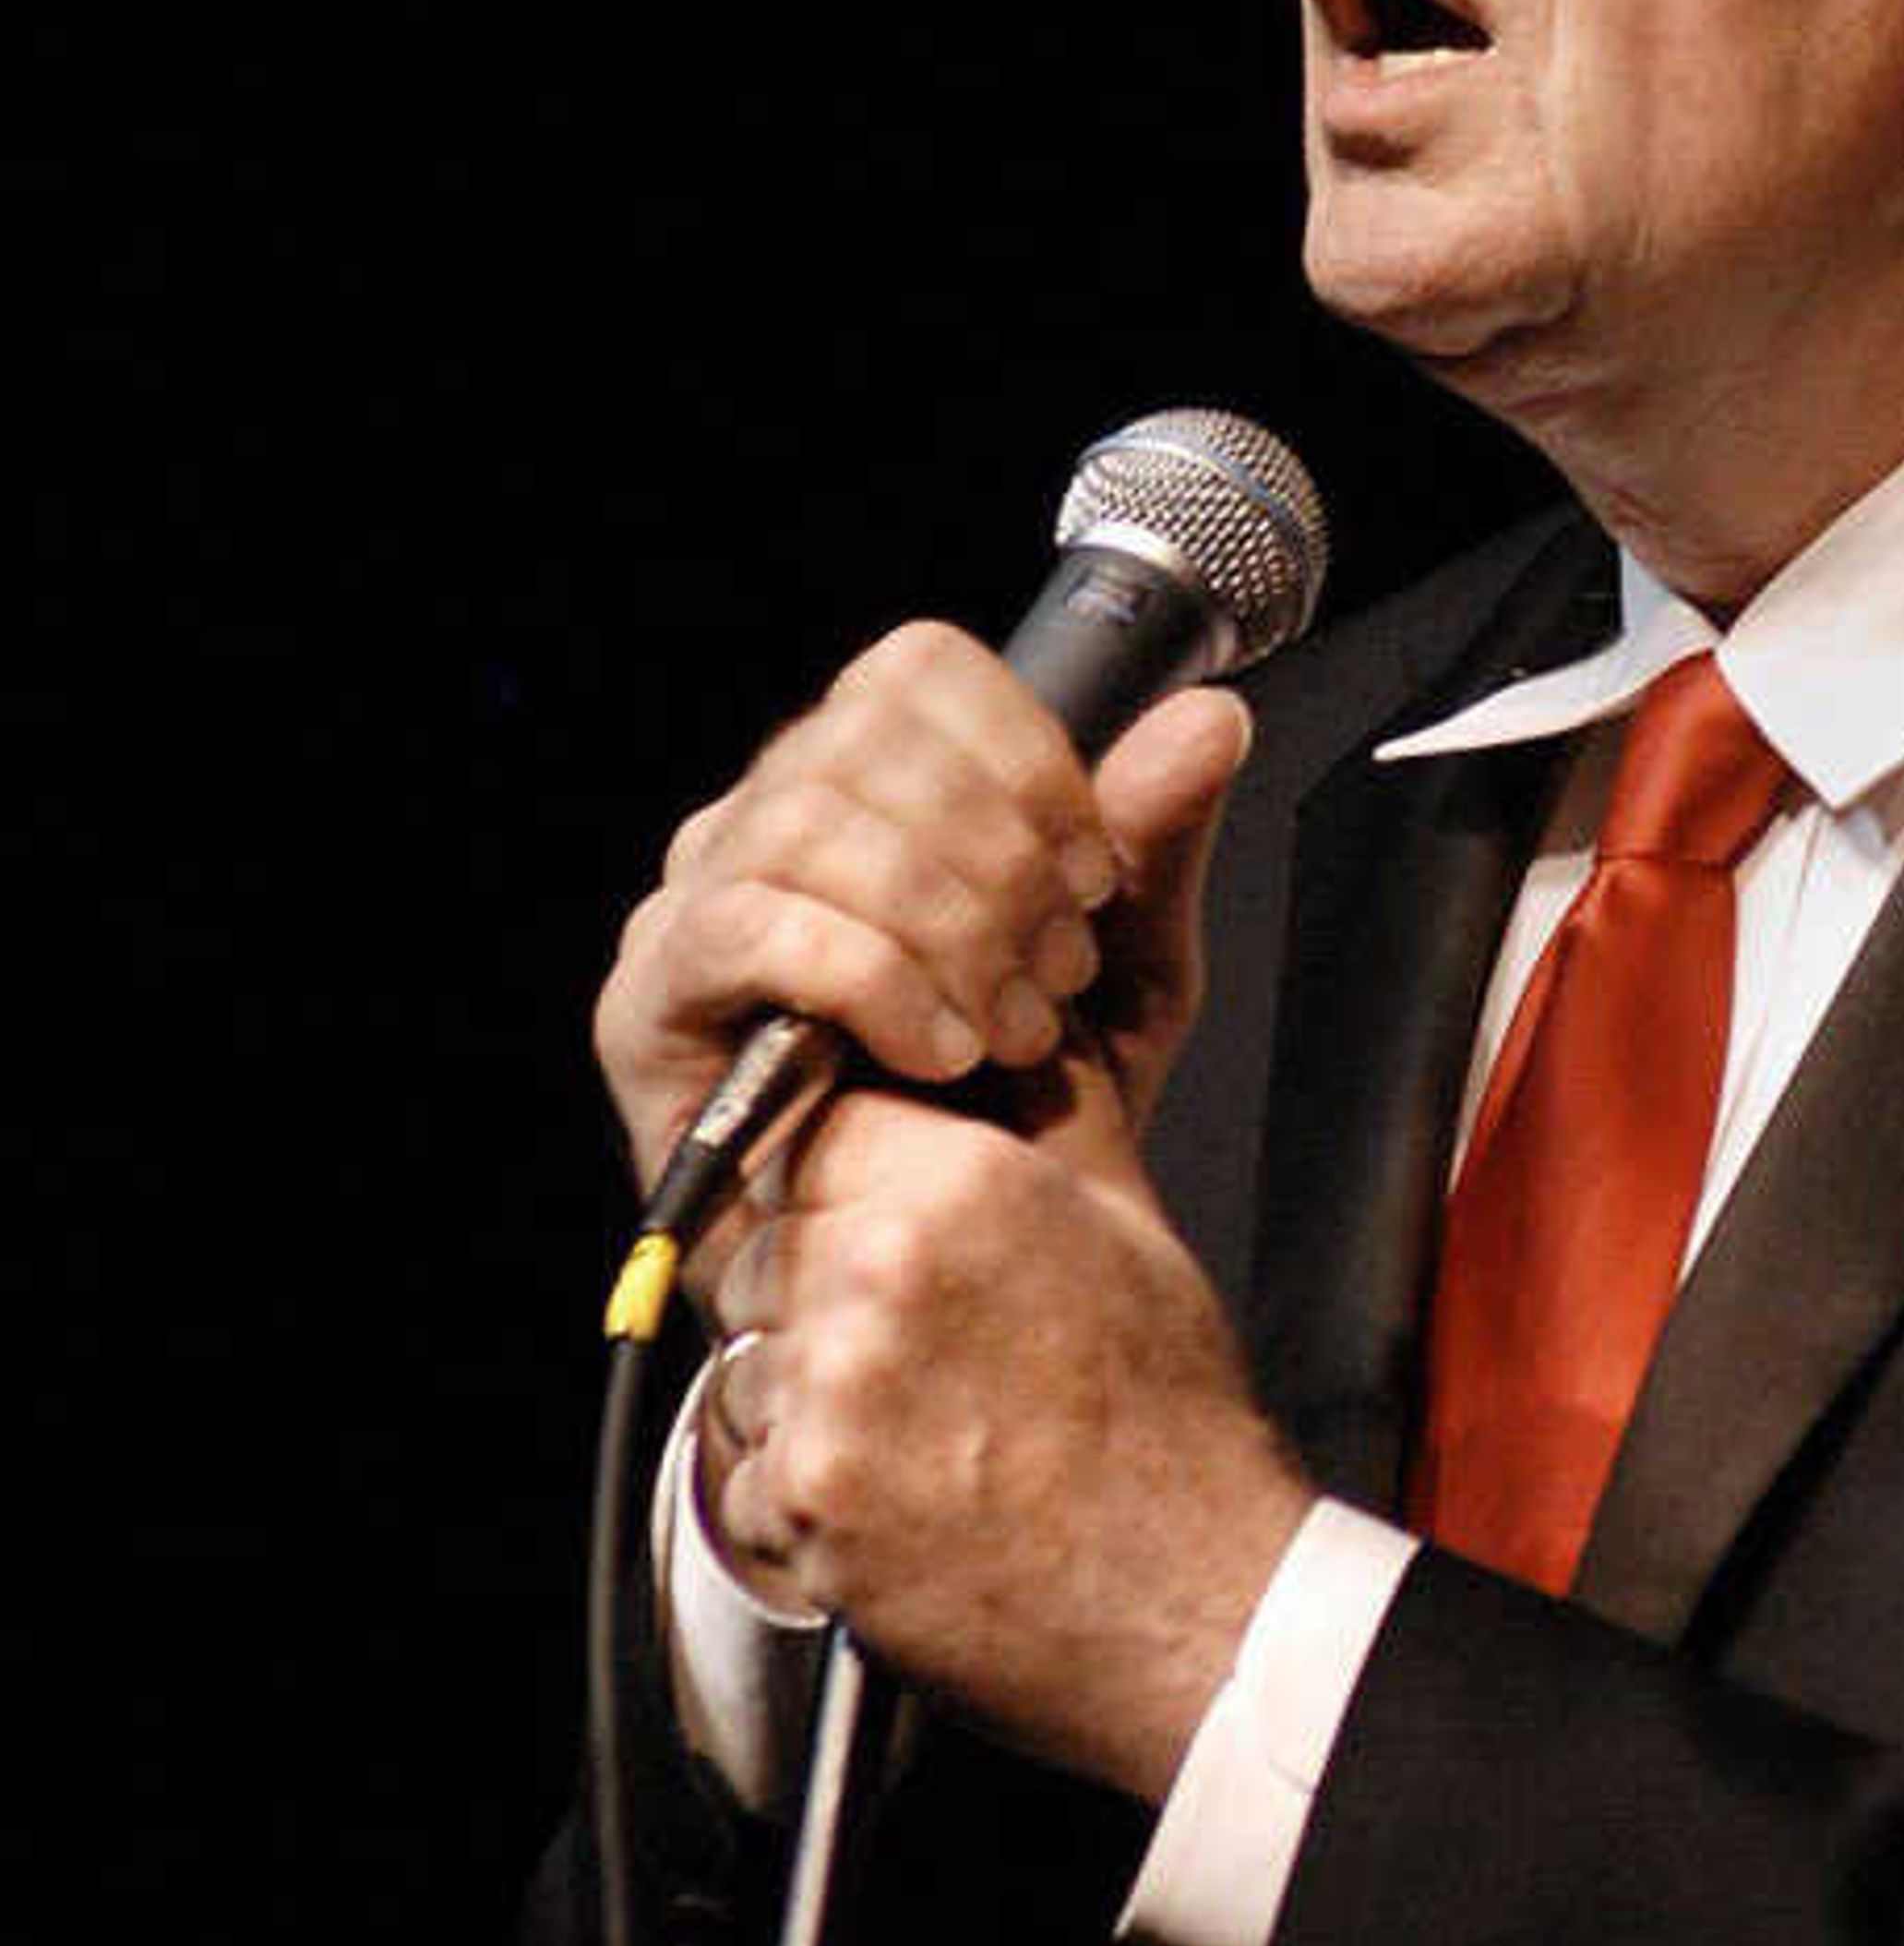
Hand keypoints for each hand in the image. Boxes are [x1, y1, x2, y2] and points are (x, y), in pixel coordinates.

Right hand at [594, 624, 1253, 1248]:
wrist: (945, 1275)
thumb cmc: (1016, 1119)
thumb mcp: (1117, 974)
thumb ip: (1151, 845)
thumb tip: (1212, 718)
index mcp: (863, 785)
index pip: (917, 670)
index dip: (1022, 753)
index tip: (1090, 870)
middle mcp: (760, 820)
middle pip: (863, 738)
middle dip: (995, 859)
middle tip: (1057, 972)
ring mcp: (691, 903)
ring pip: (808, 824)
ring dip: (942, 925)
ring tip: (1008, 1029)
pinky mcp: (649, 998)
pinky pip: (751, 928)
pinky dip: (872, 979)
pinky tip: (938, 1050)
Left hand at [700, 1047, 1315, 1798]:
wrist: (1197, 1602)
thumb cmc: (1175, 1430)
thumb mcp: (1133, 1233)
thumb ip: (1053, 1117)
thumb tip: (1025, 1036)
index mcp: (962, 1187)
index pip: (816, 1132)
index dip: (838, 1187)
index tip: (868, 1238)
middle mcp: (882, 1271)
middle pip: (760, 1252)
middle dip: (808, 1304)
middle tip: (913, 1367)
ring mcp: (836, 1388)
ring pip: (741, 1369)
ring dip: (799, 1409)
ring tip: (916, 1446)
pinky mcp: (810, 1497)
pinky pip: (746, 1482)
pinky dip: (805, 1508)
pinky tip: (901, 1513)